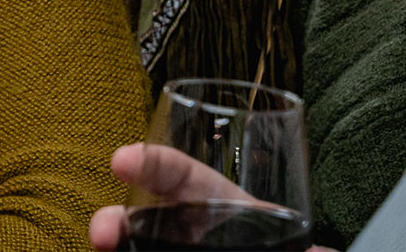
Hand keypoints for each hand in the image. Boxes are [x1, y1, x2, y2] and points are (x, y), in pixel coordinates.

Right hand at [88, 144, 336, 251]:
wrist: (278, 250)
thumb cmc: (280, 242)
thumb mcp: (293, 240)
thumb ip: (303, 248)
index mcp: (216, 204)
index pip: (178, 173)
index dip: (150, 163)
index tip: (122, 161)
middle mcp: (185, 229)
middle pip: (143, 222)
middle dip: (116, 224)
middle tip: (102, 233)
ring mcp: (172, 246)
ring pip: (137, 247)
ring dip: (119, 244)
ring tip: (104, 245)